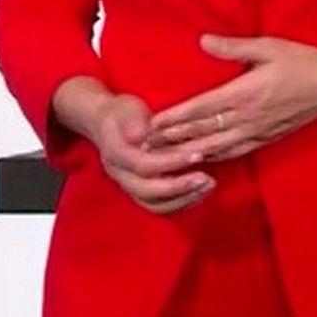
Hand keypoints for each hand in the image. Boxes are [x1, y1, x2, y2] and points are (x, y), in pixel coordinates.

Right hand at [85, 94, 214, 215]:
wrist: (109, 124)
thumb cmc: (123, 114)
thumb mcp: (127, 110)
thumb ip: (132, 121)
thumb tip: (139, 136)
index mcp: (116, 155)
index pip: (142, 165)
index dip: (171, 163)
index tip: (198, 156)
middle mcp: (120, 175)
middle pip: (146, 191)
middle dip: (179, 187)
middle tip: (207, 179)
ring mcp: (129, 186)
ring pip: (153, 204)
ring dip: (183, 199)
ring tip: (208, 185)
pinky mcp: (140, 192)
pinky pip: (160, 206)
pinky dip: (181, 203)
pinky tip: (201, 191)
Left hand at [144, 36, 316, 164]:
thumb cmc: (305, 62)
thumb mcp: (269, 46)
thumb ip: (234, 47)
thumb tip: (203, 41)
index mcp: (245, 92)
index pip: (200, 109)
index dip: (173, 118)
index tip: (150, 123)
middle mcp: (248, 116)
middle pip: (202, 132)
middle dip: (171, 139)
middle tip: (144, 146)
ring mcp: (258, 130)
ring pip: (215, 147)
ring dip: (188, 152)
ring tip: (164, 157)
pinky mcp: (268, 137)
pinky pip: (235, 151)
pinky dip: (214, 157)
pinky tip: (201, 158)